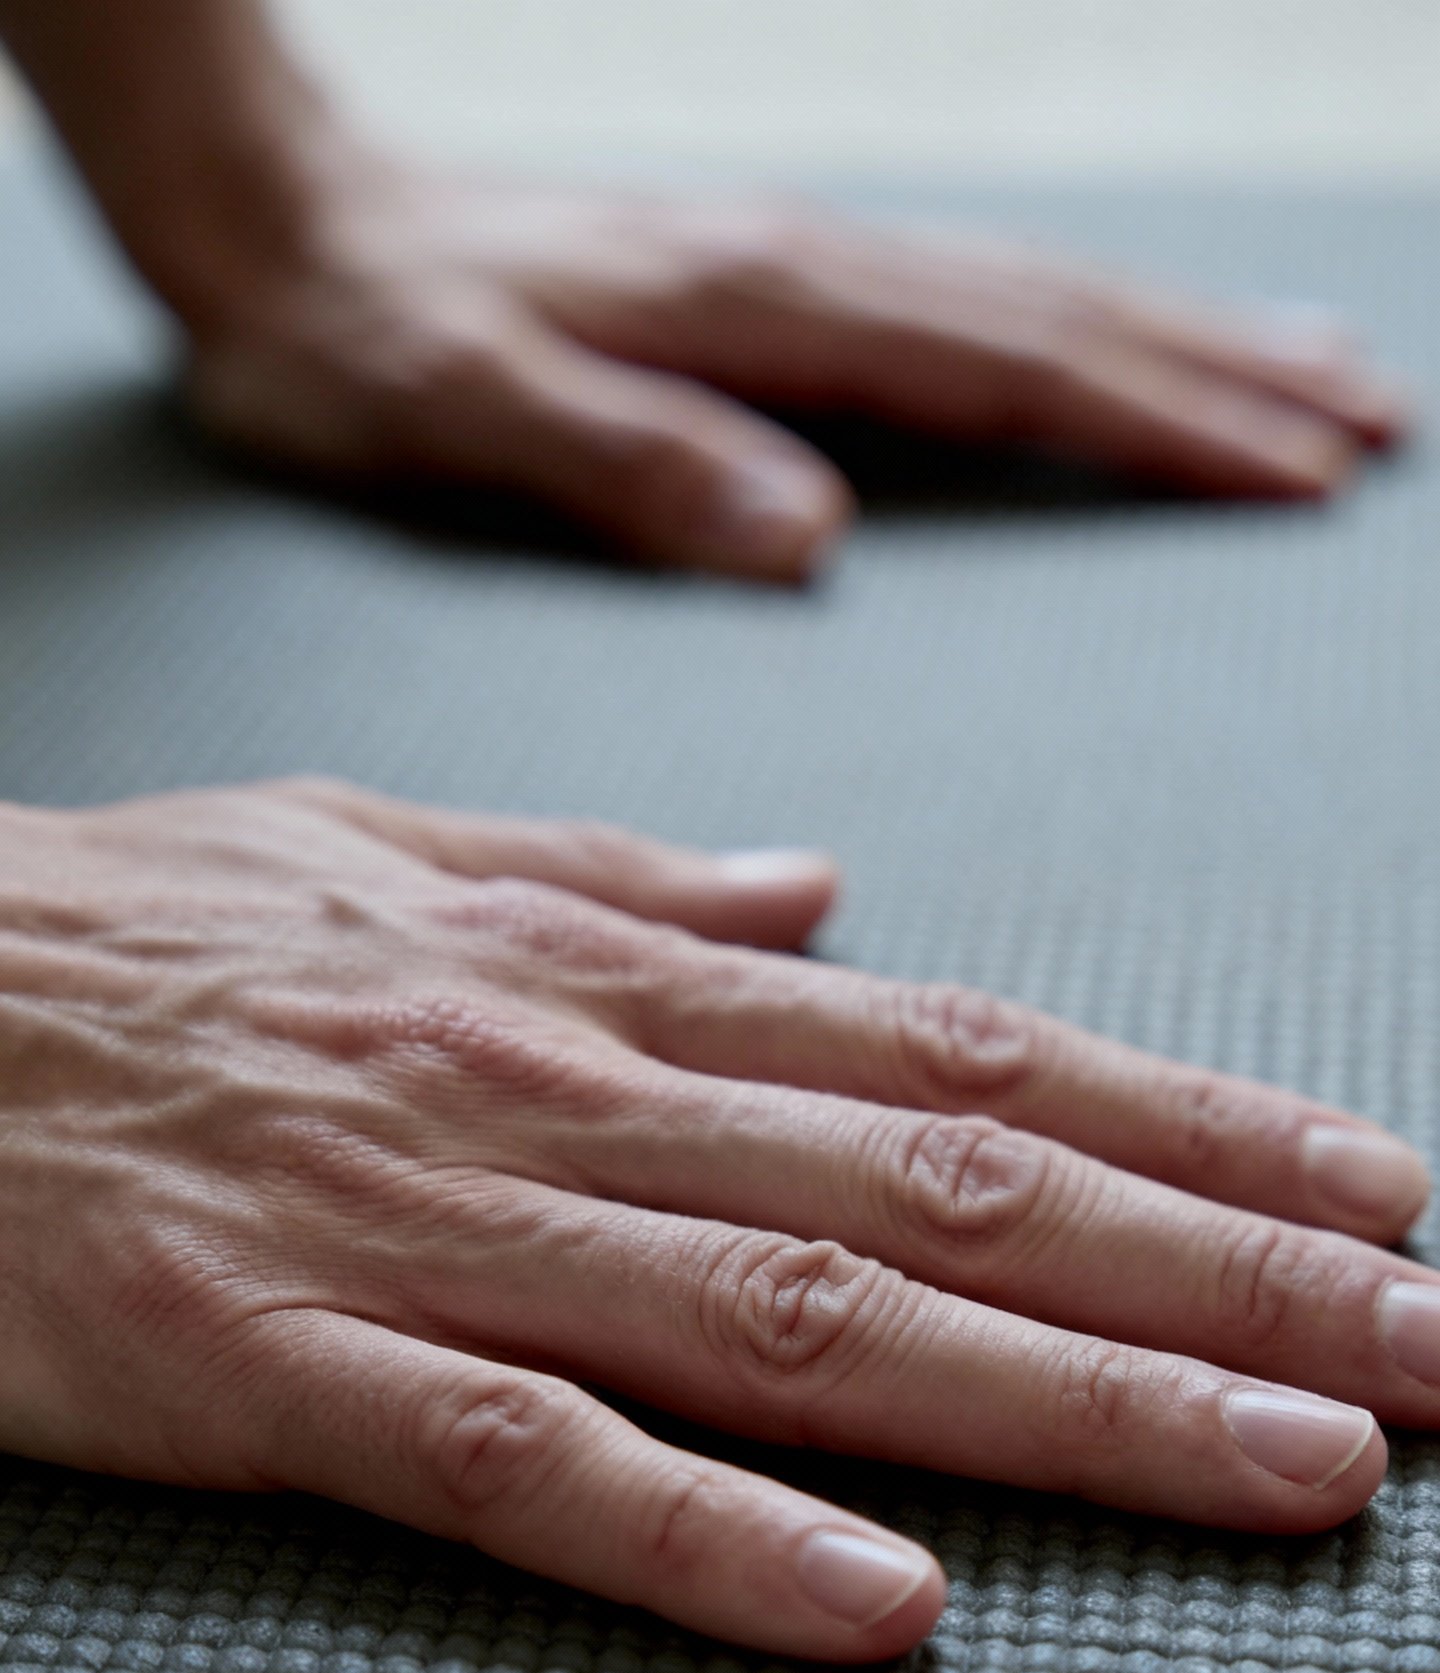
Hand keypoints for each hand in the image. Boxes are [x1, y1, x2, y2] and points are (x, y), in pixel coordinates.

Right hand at [3, 781, 1435, 1657]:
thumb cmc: (127, 949)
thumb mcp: (385, 857)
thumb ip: (619, 885)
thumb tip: (823, 897)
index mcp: (599, 983)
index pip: (967, 1054)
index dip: (1195, 1129)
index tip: (1378, 1197)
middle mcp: (561, 1094)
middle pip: (952, 1189)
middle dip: (1221, 1278)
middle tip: (1433, 1356)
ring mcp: (427, 1233)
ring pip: (800, 1323)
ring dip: (1065, 1404)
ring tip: (1289, 1472)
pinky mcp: (276, 1372)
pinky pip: (521, 1467)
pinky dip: (706, 1539)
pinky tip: (882, 1611)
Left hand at [178, 158, 1411, 578]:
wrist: (274, 221)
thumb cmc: (351, 340)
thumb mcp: (456, 410)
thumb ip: (625, 464)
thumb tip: (809, 540)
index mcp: (745, 308)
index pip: (995, 372)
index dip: (1151, 423)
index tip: (1288, 473)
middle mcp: (788, 265)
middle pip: (1049, 318)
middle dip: (1217, 377)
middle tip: (1369, 432)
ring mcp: (783, 261)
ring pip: (1023, 294)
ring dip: (1176, 337)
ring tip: (1316, 380)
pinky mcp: (758, 278)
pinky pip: (956, 296)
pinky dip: (1068, 322)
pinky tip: (1119, 345)